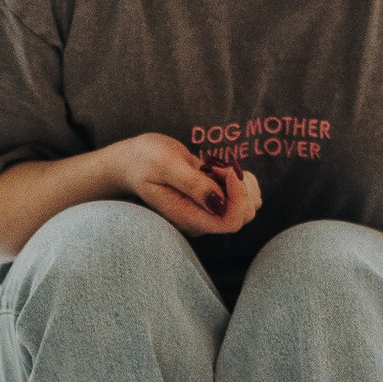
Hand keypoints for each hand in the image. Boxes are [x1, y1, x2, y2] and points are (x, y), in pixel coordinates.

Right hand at [113, 134, 262, 241]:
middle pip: (244, 215)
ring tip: (218, 167)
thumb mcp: (165, 164)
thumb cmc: (145, 159)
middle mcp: (201, 220)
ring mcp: (209, 212)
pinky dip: (242, 179)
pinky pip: (244, 197)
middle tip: (218, 166)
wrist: (133, 161)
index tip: (227, 170)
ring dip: (244, 182)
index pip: (231, 222)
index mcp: (188, 217)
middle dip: (242, 187)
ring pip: (248, 206)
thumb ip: (192, 184)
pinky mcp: (214, 202)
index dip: (238, 197)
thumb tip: (219, 202)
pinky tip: (223, 169)